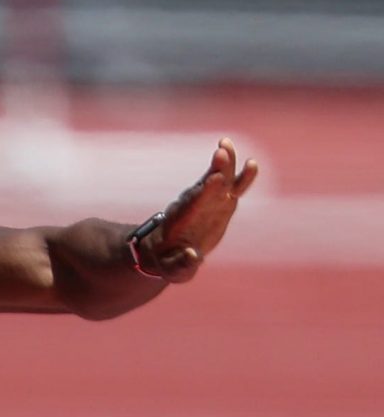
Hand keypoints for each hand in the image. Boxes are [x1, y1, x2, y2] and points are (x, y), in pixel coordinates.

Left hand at [141, 140, 257, 281]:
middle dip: (215, 171)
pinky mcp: (220, 201)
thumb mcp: (172, 270)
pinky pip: (231, 185)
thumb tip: (192, 255)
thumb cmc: (168, 263)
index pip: (194, 204)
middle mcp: (195, 206)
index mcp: (181, 222)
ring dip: (224, 164)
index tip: (213, 180)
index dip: (204, 192)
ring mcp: (209, 201)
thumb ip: (181, 264)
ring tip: (225, 146)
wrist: (166, 249)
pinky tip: (251, 163)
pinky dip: (241, 175)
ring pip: (219, 179)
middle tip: (220, 153)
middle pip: (207, 186)